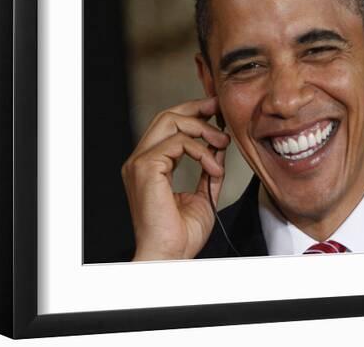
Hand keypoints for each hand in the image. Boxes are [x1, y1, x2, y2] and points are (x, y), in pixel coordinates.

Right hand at [121, 97, 230, 260]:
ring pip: (171, 122)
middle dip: (196, 108)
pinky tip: (214, 168)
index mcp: (150, 166)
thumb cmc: (181, 234)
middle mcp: (140, 160)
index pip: (168, 126)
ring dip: (203, 129)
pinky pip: (178, 142)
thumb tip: (219, 148)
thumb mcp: (203, 194)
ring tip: (223, 143)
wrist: (170, 256)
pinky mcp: (146, 168)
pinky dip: (202, 151)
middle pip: (166, 116)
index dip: (192, 113)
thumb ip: (208, 169)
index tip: (215, 111)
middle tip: (219, 109)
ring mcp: (140, 163)